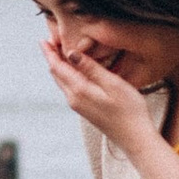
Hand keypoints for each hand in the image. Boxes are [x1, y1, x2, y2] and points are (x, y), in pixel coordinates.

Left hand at [40, 35, 163, 161]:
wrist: (135, 139)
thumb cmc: (129, 110)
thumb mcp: (112, 83)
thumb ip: (91, 68)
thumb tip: (70, 53)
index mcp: (79, 90)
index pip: (57, 67)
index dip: (50, 53)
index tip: (43, 39)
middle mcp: (74, 99)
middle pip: (57, 74)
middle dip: (52, 57)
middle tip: (50, 41)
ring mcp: (78, 106)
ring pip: (62, 82)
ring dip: (59, 66)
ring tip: (60, 51)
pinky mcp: (85, 110)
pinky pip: (70, 88)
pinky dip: (68, 75)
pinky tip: (75, 70)